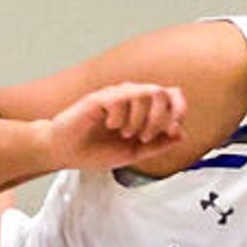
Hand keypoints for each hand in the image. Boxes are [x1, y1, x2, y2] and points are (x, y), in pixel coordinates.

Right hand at [42, 81, 187, 171]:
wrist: (65, 152)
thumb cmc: (94, 150)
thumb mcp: (134, 153)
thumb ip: (159, 144)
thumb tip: (181, 134)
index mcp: (141, 109)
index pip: (172, 95)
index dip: (179, 110)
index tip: (173, 130)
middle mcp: (130, 98)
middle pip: (161, 93)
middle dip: (159, 119)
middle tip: (144, 137)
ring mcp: (114, 95)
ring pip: (144, 93)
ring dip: (140, 119)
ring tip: (125, 133)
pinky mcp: (98, 97)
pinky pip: (121, 97)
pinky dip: (121, 116)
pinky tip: (111, 125)